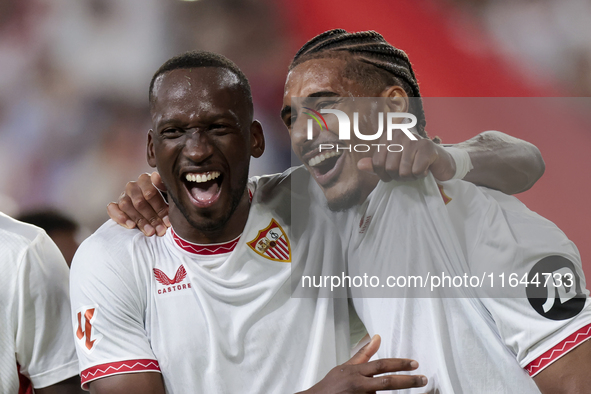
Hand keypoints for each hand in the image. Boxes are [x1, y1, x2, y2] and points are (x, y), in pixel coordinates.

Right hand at [107, 172, 169, 236]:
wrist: (154, 210)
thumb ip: (165, 186)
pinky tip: (131, 225)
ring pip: (126, 206)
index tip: (168, 221)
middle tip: (161, 230)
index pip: (150, 192)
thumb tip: (156, 176)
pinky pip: (112, 209)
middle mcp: (133, 186)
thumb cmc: (165, 202)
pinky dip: (120, 217)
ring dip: (140, 221)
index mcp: (146, 179)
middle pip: (139, 202)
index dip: (160, 208)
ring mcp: (123, 195)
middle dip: (152, 218)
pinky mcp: (115, 205)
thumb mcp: (169, 195)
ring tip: (150, 232)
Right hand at [300, 335, 426, 393]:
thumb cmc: (332, 385)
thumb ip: (364, 353)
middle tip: (423, 379)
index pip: (382, 365)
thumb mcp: (346, 366)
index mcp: (357, 372)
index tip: (414, 364)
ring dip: (399, 393)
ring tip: (416, 392)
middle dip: (408, 381)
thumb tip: (377, 338)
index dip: (399, 364)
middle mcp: (359, 385)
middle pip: (387, 382)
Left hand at [358, 130, 455, 181]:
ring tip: (416, 170)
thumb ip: (376, 165)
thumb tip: (359, 166)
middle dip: (398, 176)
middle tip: (408, 172)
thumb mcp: (392, 163)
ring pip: (403, 171)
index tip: (392, 174)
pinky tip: (425, 168)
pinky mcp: (427, 146)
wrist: (438, 162)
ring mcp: (413, 138)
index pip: (377, 163)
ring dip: (410, 177)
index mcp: (387, 136)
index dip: (383, 175)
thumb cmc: (412, 162)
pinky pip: (416, 171)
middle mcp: (399, 134)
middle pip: (390, 168)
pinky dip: (420, 175)